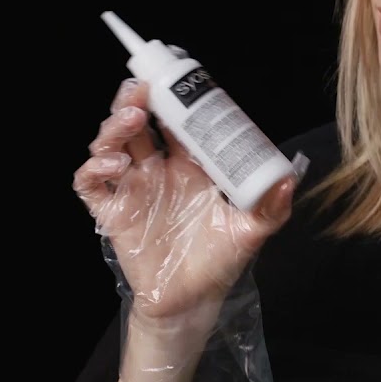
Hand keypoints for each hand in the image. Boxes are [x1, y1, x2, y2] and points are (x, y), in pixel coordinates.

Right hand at [72, 78, 297, 334]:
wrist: (192, 301)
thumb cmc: (219, 261)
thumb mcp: (250, 232)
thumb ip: (270, 207)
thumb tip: (289, 179)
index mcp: (188, 165)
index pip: (176, 120)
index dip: (173, 98)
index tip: (178, 80)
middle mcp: (157, 170)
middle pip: (137, 122)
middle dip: (136, 98)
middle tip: (145, 88)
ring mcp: (133, 189)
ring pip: (111, 144)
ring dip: (115, 125)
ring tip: (132, 118)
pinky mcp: (113, 213)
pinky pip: (91, 184)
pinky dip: (94, 168)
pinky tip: (114, 166)